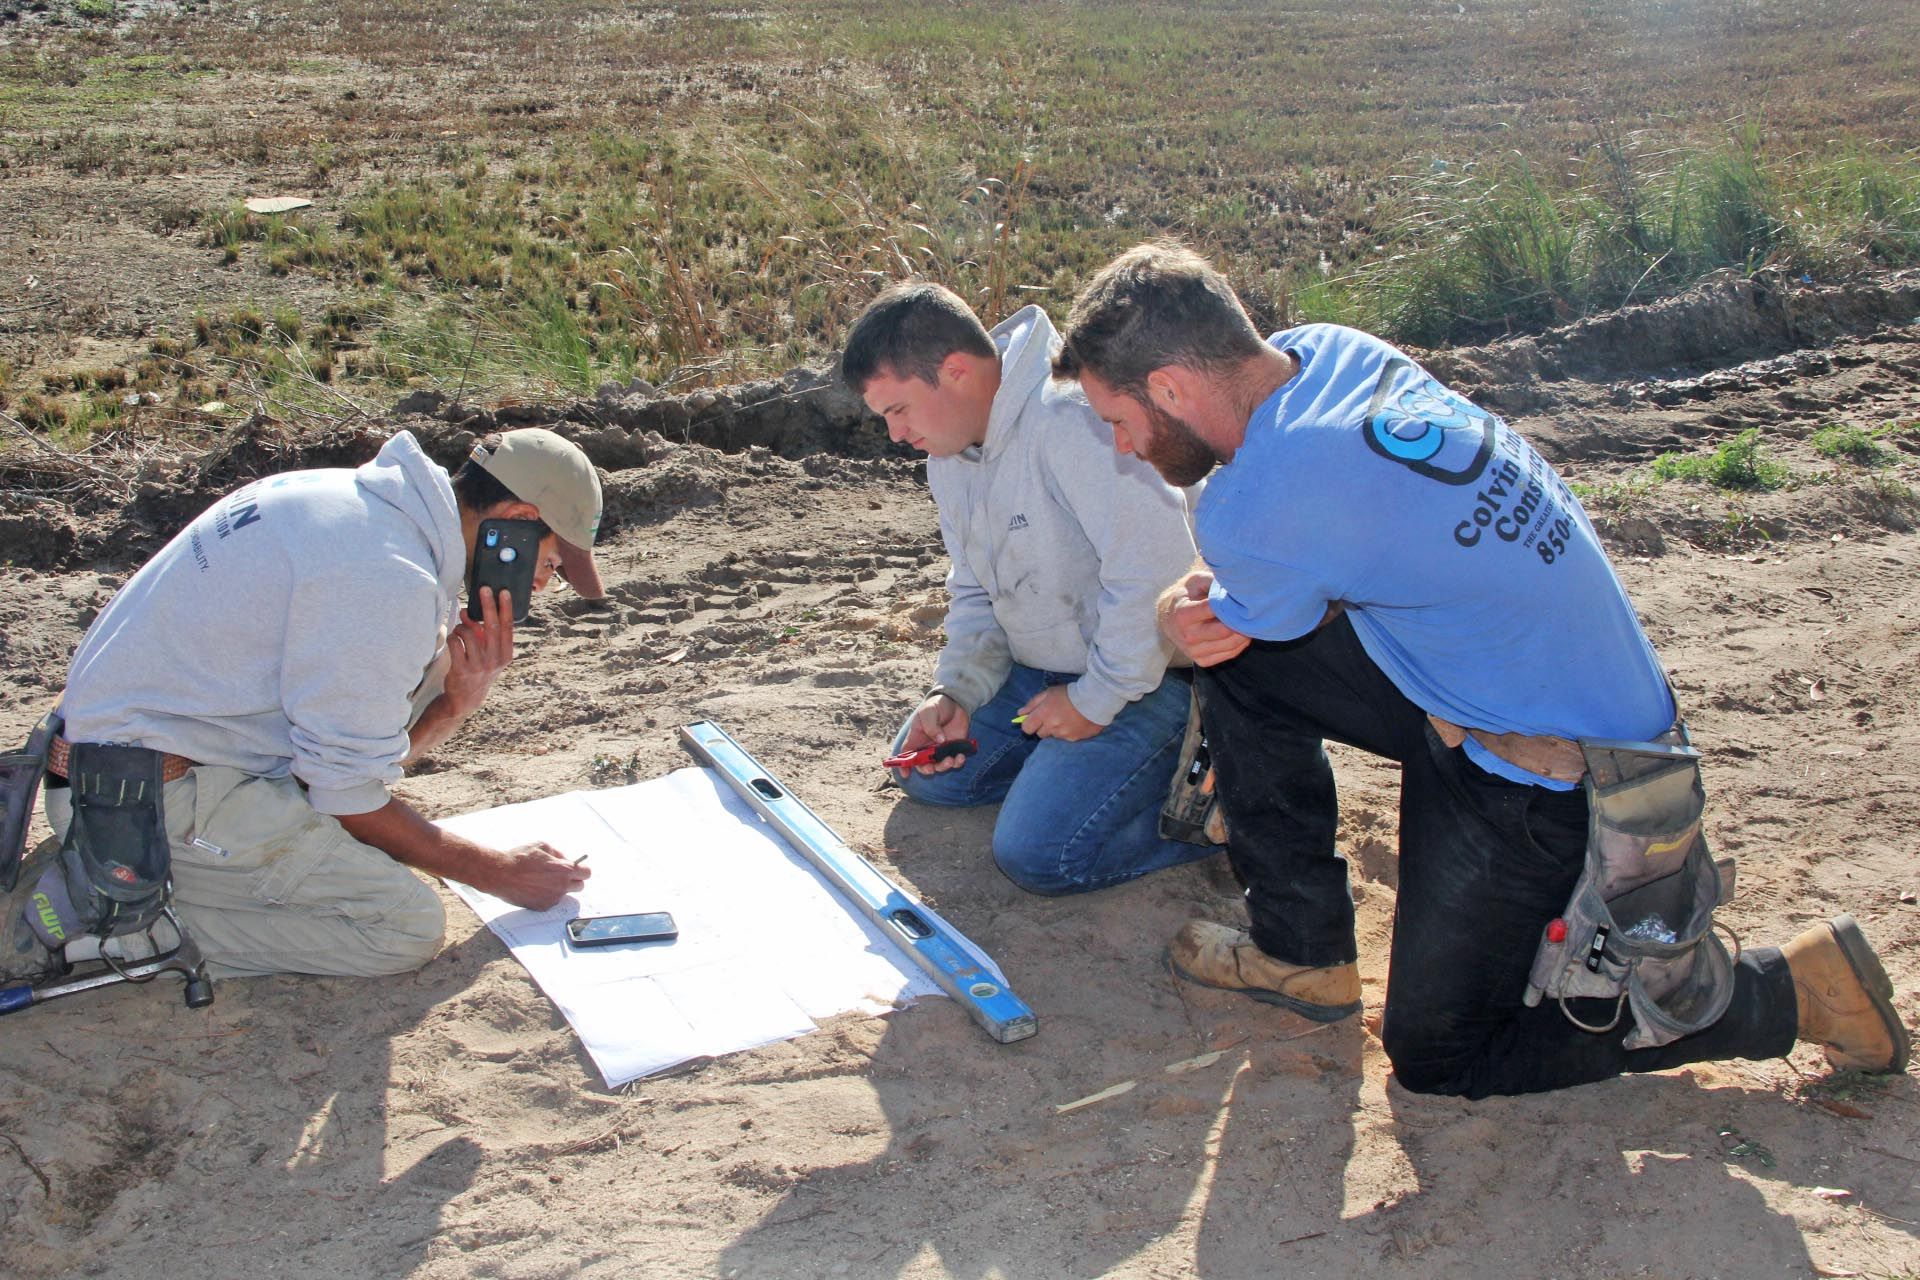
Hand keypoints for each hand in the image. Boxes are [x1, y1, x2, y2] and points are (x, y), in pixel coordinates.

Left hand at [442, 586, 515, 717]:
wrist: (466, 698)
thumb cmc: (478, 669)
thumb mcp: (487, 653)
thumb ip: (481, 633)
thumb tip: (467, 612)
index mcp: (505, 654)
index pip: (507, 628)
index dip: (505, 609)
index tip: (503, 592)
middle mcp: (494, 660)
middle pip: (492, 627)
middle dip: (488, 605)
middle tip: (484, 589)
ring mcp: (478, 665)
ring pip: (468, 633)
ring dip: (461, 627)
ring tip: (459, 631)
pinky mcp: (462, 669)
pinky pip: (455, 642)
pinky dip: (452, 637)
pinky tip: (453, 640)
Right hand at [481, 841, 589, 910]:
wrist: (500, 874)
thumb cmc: (520, 858)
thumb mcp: (542, 846)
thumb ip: (558, 854)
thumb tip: (565, 860)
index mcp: (564, 870)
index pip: (586, 873)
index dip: (582, 870)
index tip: (577, 869)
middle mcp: (561, 886)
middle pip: (580, 887)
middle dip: (573, 880)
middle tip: (561, 876)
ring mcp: (552, 898)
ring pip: (564, 894)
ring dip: (558, 888)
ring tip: (542, 880)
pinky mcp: (542, 907)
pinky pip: (550, 901)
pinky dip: (546, 896)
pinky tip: (534, 888)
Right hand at [901, 693, 971, 774]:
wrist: (956, 702)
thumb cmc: (937, 706)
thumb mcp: (929, 712)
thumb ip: (931, 726)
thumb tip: (939, 741)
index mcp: (916, 738)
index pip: (906, 754)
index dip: (904, 765)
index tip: (905, 774)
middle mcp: (927, 747)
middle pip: (923, 765)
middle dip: (927, 770)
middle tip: (932, 768)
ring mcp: (941, 750)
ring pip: (939, 766)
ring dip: (944, 767)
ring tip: (950, 760)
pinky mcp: (955, 749)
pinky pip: (955, 761)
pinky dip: (958, 762)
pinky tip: (961, 757)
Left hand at [1015, 684, 1103, 741]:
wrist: (1095, 699)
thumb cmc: (1070, 693)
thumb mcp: (1049, 693)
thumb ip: (1032, 704)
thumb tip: (1020, 713)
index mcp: (1044, 714)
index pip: (1027, 728)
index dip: (1029, 724)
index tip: (1034, 720)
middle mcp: (1052, 726)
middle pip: (1039, 734)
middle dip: (1043, 726)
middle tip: (1053, 716)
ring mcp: (1063, 734)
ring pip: (1053, 736)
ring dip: (1056, 729)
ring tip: (1066, 718)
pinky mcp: (1074, 739)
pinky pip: (1065, 738)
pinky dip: (1068, 732)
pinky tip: (1074, 723)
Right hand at [1160, 572, 1250, 666]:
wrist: (1168, 619)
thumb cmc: (1186, 595)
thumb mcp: (1195, 580)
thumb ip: (1213, 581)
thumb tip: (1235, 585)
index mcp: (1183, 615)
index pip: (1214, 610)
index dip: (1231, 603)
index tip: (1241, 597)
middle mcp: (1187, 636)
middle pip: (1224, 631)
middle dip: (1240, 620)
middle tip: (1250, 610)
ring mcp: (1194, 652)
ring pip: (1231, 645)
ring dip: (1244, 632)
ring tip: (1249, 620)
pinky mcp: (1202, 661)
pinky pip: (1230, 654)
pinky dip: (1240, 643)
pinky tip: (1242, 632)